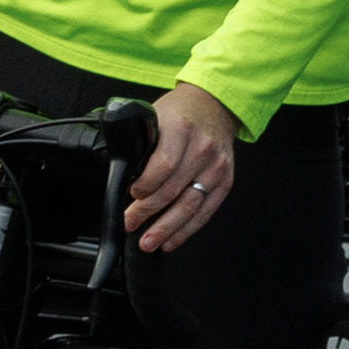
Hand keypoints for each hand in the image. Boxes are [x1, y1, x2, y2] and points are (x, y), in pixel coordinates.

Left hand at [124, 84, 252, 253]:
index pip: (163, 166)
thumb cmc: (181, 112)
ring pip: (190, 206)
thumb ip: (142, 145)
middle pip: (173, 190)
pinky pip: (205, 212)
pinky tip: (171, 240)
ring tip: (148, 243)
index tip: (131, 195)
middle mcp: (203, 149)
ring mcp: (217, 168)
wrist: (214, 105)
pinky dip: (187, 230)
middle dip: (148, 213)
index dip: (145, 186)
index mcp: (182, 130)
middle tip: (130, 224)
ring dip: (166, 229)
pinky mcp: (225, 182)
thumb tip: (123, 178)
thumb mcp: (156, 116)